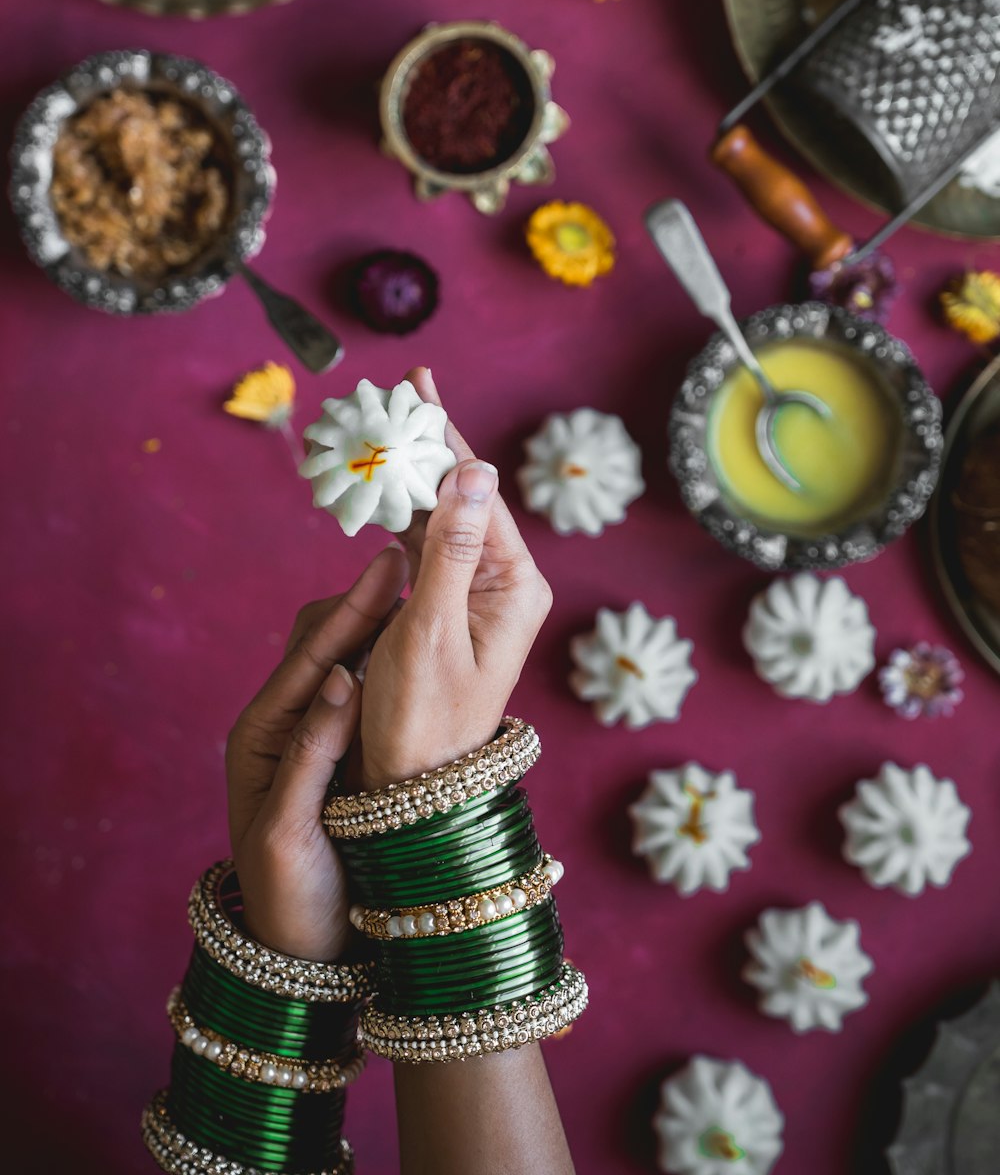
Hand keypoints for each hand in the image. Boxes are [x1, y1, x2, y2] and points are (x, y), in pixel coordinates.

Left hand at [225, 546, 407, 959]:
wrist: (291, 954)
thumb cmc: (287, 899)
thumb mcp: (291, 830)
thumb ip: (312, 754)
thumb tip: (341, 677)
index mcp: (263, 736)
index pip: (315, 656)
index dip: (356, 608)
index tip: (395, 561)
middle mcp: (282, 725)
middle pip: (325, 641)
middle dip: (368, 599)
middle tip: (415, 553)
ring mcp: (307, 737)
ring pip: (344, 659)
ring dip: (381, 622)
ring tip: (424, 581)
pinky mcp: (332, 753)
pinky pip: (358, 690)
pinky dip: (387, 659)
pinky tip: (419, 643)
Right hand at [349, 366, 552, 789]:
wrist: (414, 791)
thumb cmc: (422, 720)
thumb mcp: (431, 631)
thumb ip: (451, 549)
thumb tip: (473, 469)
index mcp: (513, 586)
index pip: (478, 491)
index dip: (448, 434)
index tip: (421, 383)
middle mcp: (503, 583)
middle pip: (463, 495)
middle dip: (429, 443)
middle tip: (398, 390)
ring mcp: (477, 595)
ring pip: (441, 516)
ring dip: (412, 473)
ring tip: (385, 424)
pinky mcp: (449, 609)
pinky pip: (427, 546)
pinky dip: (401, 513)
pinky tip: (383, 484)